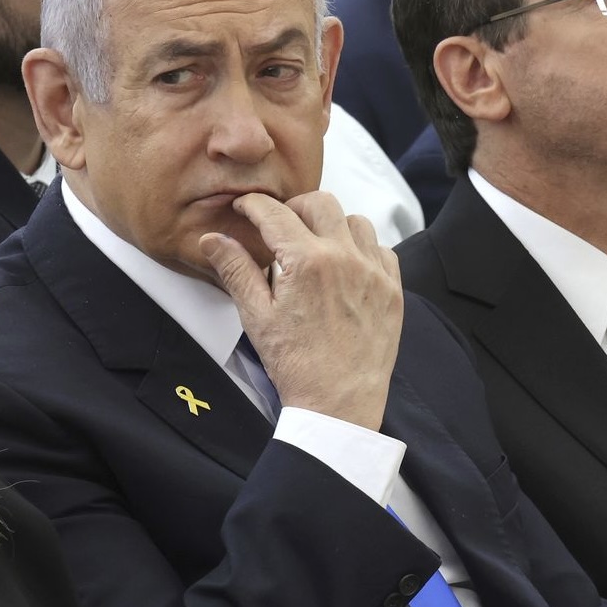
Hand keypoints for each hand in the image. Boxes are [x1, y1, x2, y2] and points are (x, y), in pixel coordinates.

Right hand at [200, 191, 402, 429]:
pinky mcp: (393, 290)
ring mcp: (373, 273)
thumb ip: (236, 270)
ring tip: (315, 248)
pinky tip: (345, 268)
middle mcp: (345, 258)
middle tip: (280, 228)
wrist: (337, 404)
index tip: (245, 208)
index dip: (253, 205)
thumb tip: (213, 239)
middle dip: (294, 208)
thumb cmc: (295, 364)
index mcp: (307, 261)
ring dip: (332, 226)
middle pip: (319, 203)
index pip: (275, 212)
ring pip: (355, 221)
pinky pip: (381, 249)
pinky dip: (362, 249)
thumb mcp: (256, 316)